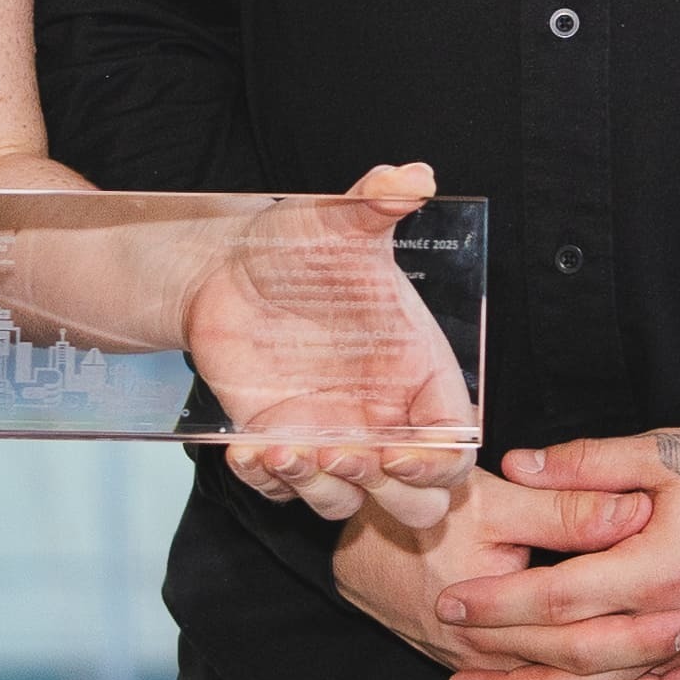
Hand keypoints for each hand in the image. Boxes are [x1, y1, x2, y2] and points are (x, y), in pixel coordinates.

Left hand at [207, 163, 474, 532]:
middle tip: (340, 455)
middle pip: (419, 497)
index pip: (455, 441)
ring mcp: (333, 437)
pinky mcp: (283, 448)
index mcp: (417, 371)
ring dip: (318, 491)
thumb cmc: (294, 246)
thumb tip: (413, 175)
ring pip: (347, 504)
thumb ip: (376, 203)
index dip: (438, 462)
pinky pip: (283, 494)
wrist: (224, 269)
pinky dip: (266, 486)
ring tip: (280, 450)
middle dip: (385, 494)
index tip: (396, 454)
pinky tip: (244, 452)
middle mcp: (383, 416)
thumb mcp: (335, 222)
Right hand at [333, 469, 673, 679]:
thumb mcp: (489, 499)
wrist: (359, 551)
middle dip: (654, 676)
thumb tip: (631, 511)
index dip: (637, 632)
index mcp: (489, 617)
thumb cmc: (419, 515)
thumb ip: (562, 507)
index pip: (575, 636)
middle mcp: (490, 662)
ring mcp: (492, 679)